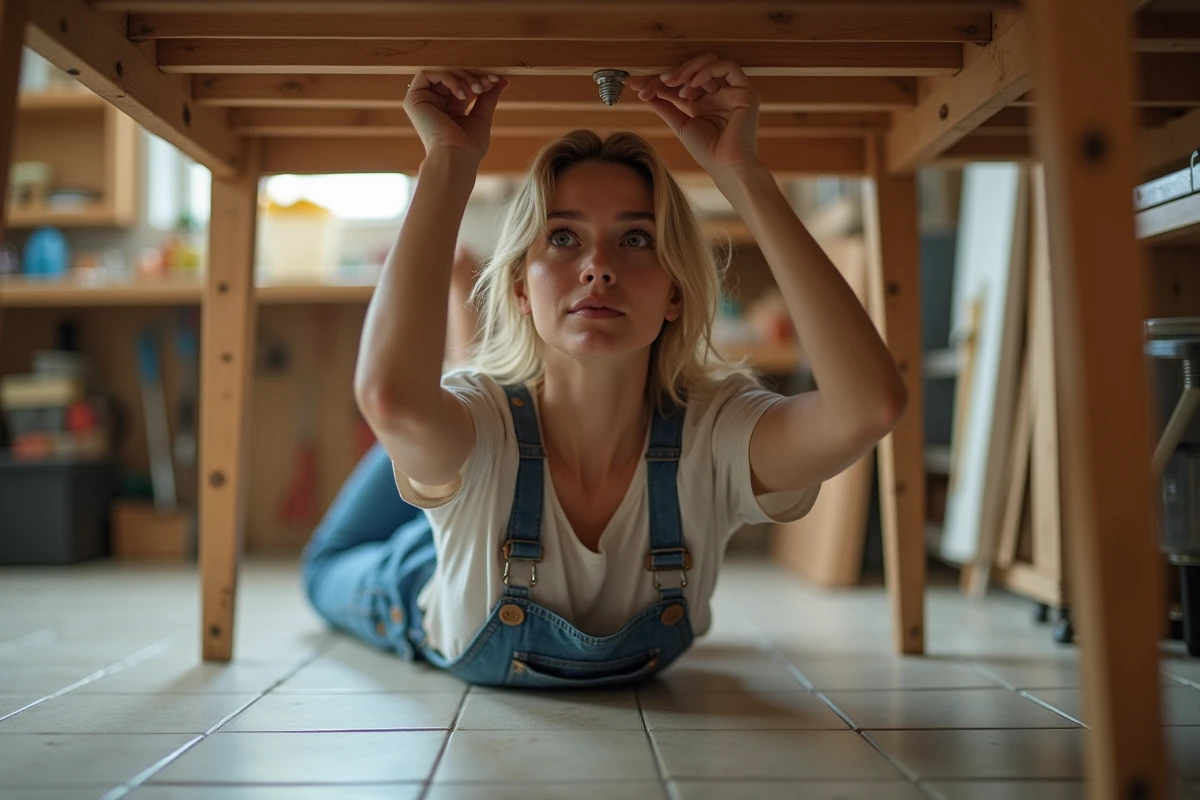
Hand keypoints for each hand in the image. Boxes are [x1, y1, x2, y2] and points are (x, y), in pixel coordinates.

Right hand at [403, 69, 508, 164]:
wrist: (457, 158)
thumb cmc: (469, 146)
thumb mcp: (482, 116)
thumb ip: (489, 97)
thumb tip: (503, 80)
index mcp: (449, 109)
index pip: (463, 84)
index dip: (479, 79)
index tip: (496, 81)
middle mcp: (434, 103)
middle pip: (452, 76)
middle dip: (473, 76)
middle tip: (486, 84)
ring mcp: (422, 101)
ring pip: (442, 73)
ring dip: (463, 77)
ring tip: (476, 90)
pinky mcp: (413, 99)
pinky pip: (427, 74)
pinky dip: (448, 78)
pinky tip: (462, 94)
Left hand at [628, 54, 759, 179]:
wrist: (727, 166)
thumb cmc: (708, 152)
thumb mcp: (680, 125)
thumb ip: (665, 106)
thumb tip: (645, 92)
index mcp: (704, 102)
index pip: (680, 83)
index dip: (658, 81)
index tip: (636, 84)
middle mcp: (719, 94)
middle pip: (692, 69)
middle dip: (670, 74)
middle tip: (654, 84)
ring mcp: (732, 91)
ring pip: (710, 61)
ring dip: (688, 69)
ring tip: (674, 84)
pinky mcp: (746, 91)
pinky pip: (727, 67)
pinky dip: (707, 70)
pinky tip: (693, 83)